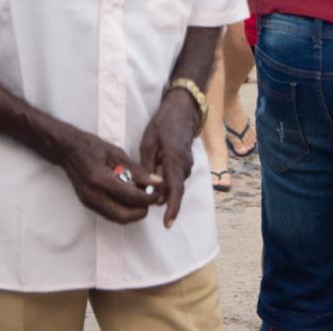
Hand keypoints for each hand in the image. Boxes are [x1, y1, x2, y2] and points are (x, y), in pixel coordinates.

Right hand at [58, 131, 159, 224]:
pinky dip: (124, 209)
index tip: (160, 190)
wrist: (68, 151)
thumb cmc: (93, 147)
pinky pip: (110, 214)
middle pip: (124, 216)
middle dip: (142, 210)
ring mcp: (89, 202)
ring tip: (143, 197)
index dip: (149, 196)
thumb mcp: (117, 153)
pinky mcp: (88, 204)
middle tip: (152, 197)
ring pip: (118, 218)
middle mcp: (93, 195)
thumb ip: (136, 170)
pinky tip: (130, 197)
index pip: (131, 197)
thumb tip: (156, 182)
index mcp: (100, 179)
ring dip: (133, 212)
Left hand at [139, 89, 200, 227]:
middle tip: (144, 200)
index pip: (175, 190)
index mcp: (175, 160)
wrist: (183, 110)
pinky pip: (176, 178)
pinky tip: (155, 175)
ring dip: (163, 189)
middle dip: (162, 200)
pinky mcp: (186, 163)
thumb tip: (144, 188)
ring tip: (146, 185)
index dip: (172, 208)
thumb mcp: (148, 142)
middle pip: (174, 191)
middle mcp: (185, 165)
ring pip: (175, 185)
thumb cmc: (163, 124)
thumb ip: (147, 166)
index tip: (167, 223)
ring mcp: (188, 164)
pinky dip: (166, 181)